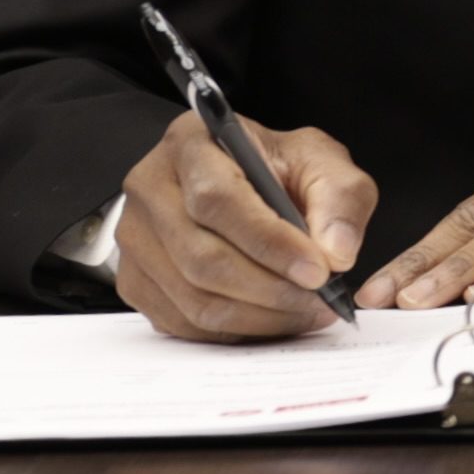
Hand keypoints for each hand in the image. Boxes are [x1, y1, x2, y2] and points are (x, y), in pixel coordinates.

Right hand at [114, 112, 375, 343]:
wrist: (237, 178)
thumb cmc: (276, 167)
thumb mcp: (320, 161)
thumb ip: (340, 198)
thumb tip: (337, 253)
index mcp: (190, 143)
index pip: (218, 200)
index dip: (270, 243)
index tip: (318, 271)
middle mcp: (150, 188)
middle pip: (201, 258)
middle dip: (270, 289)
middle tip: (320, 301)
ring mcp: (134, 238)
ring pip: (192, 297)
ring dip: (258, 316)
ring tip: (307, 311)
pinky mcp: (134, 279)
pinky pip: (181, 321)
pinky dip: (234, 330)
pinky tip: (274, 319)